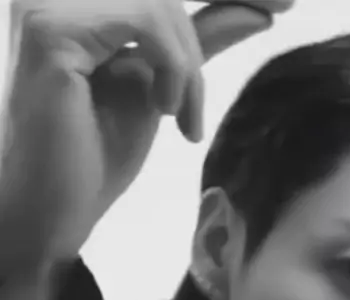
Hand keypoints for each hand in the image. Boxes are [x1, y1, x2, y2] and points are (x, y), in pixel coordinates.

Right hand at [2, 0, 294, 260]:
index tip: (285, 4)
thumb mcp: (162, 87)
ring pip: (161, 3)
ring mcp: (47, 4)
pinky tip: (164, 111)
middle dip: (213, 28)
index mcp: (79, 2)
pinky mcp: (51, 29)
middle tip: (204, 104)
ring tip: (181, 117)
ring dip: (187, 66)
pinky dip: (173, 67)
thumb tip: (259, 7)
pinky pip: (147, 19)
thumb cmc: (94, 158)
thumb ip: (198, 42)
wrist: (57, 212)